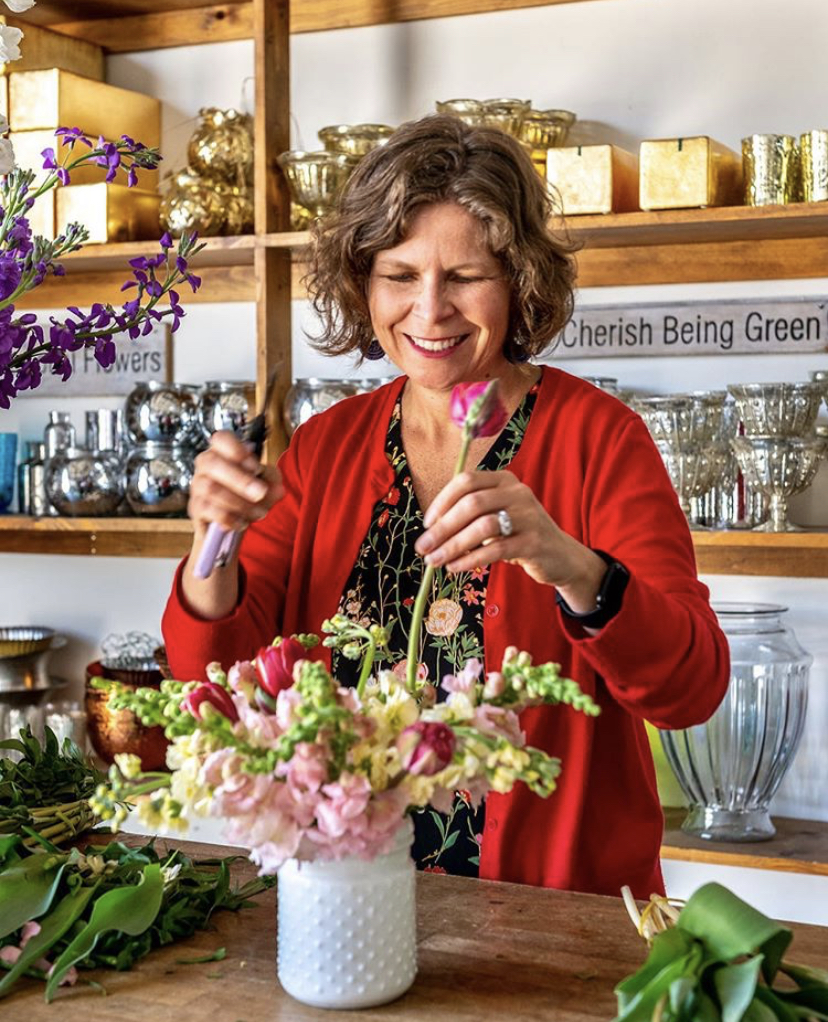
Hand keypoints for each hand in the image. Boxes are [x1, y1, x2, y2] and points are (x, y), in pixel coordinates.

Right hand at [188, 429, 283, 536]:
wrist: (235, 523)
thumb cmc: (250, 496)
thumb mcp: (268, 483)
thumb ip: (272, 481)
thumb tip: (277, 489)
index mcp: (223, 452)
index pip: (220, 438)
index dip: (236, 449)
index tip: (255, 467)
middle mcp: (205, 466)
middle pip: (212, 463)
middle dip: (240, 479)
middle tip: (261, 493)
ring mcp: (197, 487)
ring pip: (211, 489)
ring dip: (239, 502)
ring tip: (259, 513)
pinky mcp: (195, 509)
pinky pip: (208, 510)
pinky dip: (229, 517)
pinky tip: (243, 522)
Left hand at [415, 470, 605, 605]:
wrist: (560, 556)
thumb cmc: (518, 535)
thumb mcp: (495, 516)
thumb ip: (469, 516)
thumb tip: (430, 532)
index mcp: (504, 480)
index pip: (466, 481)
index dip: (442, 501)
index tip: (427, 524)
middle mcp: (518, 492)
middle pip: (471, 504)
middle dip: (442, 528)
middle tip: (423, 547)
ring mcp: (529, 516)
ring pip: (482, 527)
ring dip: (453, 545)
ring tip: (435, 561)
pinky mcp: (534, 541)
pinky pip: (496, 549)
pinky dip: (471, 559)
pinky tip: (456, 567)